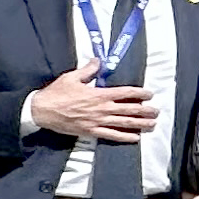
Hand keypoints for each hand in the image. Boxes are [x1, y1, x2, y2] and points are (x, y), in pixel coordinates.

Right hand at [27, 64, 154, 144]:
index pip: (125, 93)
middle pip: (129, 109)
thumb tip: (98, 60)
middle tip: (157, 111)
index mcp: (99, 94)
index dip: (140, 93)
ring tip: (152, 125)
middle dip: (145, 110)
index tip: (150, 94)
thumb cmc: (56, 93)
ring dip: (140, 124)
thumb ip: (88, 69)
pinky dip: (124, 138)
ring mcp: (97, 121)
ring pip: (124, 123)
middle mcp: (102, 108)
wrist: (41, 111)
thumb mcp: (72, 77)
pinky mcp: (91, 132)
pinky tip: (135, 138)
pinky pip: (111, 135)